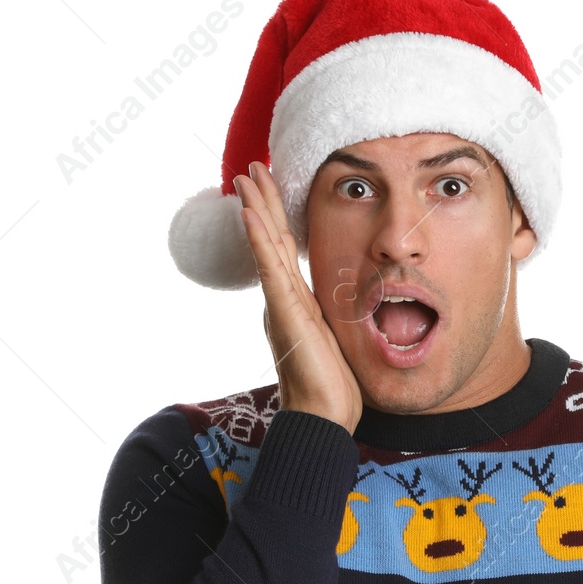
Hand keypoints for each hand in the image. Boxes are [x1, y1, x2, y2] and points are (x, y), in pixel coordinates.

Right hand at [233, 162, 362, 434]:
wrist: (324, 416)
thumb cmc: (333, 386)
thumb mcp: (336, 338)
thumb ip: (330, 317)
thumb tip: (335, 305)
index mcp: (296, 302)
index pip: (286, 250)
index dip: (278, 217)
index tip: (271, 188)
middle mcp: (284, 298)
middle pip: (272, 238)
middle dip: (262, 201)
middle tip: (251, 167)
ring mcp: (282, 303)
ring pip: (267, 245)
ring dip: (257, 208)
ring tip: (246, 177)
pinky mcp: (285, 313)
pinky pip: (270, 269)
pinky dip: (258, 240)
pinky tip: (248, 214)